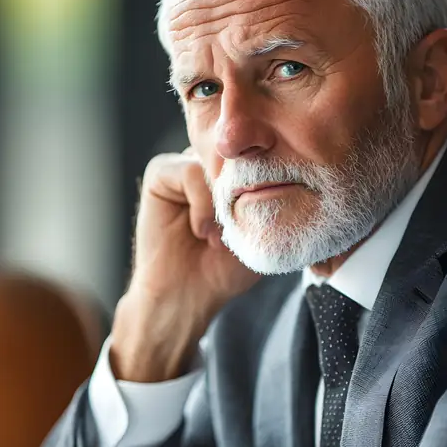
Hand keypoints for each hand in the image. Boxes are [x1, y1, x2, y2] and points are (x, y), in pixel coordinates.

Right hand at [110, 149, 258, 381]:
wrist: (187, 295)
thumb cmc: (224, 268)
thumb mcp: (260, 230)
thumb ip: (272, 199)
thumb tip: (285, 170)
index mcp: (234, 173)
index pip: (259, 152)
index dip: (266, 177)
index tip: (266, 214)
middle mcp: (210, 163)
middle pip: (238, 151)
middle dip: (245, 188)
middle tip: (242, 226)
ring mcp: (185, 165)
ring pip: (216, 160)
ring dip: (222, 202)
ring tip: (219, 236)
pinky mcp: (161, 173)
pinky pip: (189, 172)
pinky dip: (201, 204)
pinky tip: (201, 231)